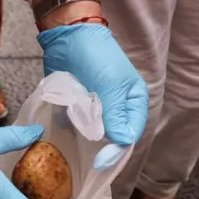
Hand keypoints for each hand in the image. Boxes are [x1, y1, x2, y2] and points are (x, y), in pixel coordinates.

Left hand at [37, 23, 147, 168]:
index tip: (100, 161)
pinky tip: (64, 128)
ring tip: (75, 135)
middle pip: (112, 138)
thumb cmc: (95, 57)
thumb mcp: (110, 85)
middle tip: (87, 151)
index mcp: (134, 102)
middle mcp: (118, 109)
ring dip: (83, 135)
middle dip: (99, 143)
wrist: (68, 37)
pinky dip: (71, 128)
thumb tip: (122, 143)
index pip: (130, 135)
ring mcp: (97, 109)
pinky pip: (77, 126)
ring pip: (93, 134)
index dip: (117, 150)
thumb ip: (115, 115)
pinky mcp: (78, 107)